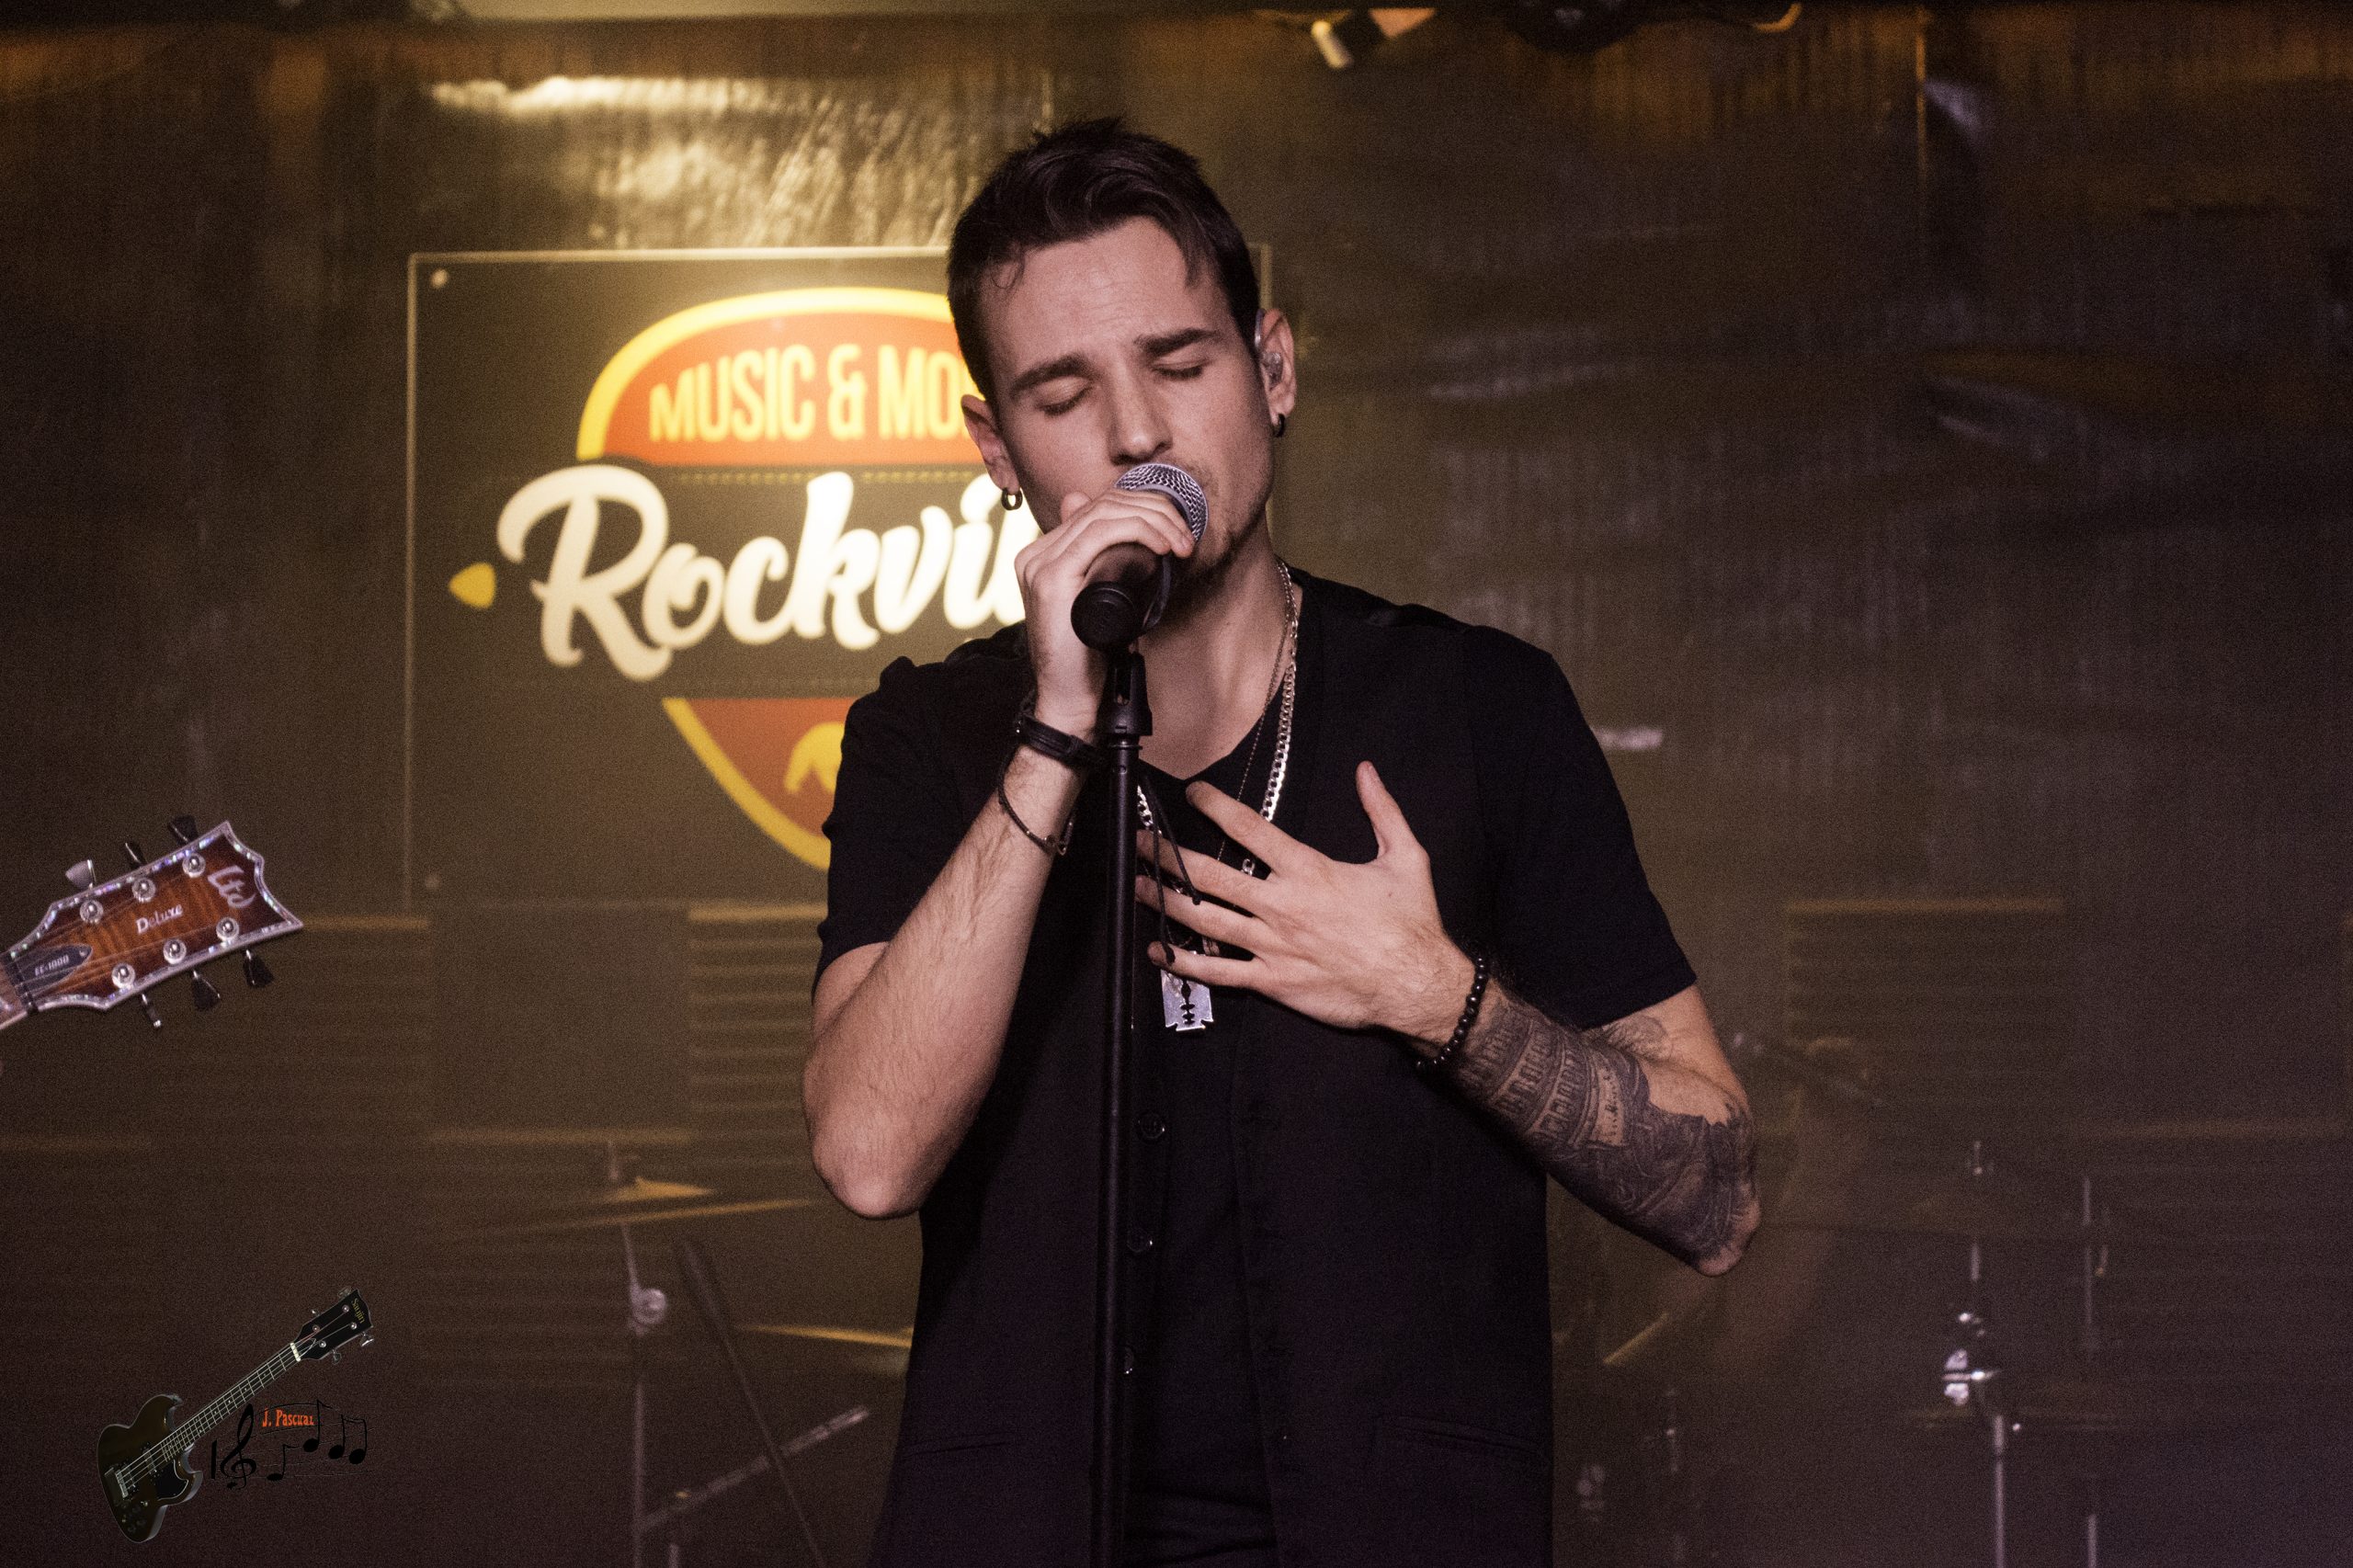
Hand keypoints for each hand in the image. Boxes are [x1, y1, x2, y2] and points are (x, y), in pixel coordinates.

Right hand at [1014, 486, 1195, 736]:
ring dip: (1154, 521)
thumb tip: (1130, 541)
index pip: (1097, 508)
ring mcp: (1039, 564)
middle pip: (1101, 505)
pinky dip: (1138, 531)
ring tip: (1181, 543)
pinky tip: (1161, 545)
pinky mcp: (1050, 578)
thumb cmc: (1092, 657)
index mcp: (1043, 556)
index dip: (1143, 508)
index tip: (1177, 532)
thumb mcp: (1106, 603)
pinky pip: (1099, 534)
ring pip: (1103, 514)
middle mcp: (1035, 554)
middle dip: (1154, 511)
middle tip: (1185, 537)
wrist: (1071, 700)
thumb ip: (1111, 574)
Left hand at [1134, 762, 1474, 1043]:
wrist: (1416, 985)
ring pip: (1204, 921)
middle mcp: (1282, 906)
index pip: (1249, 830)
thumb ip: (1383, 810)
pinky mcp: (1273, 982)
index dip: (1215, 807)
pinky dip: (1185, 962)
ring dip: (1165, 901)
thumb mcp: (1406, 857)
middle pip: (1210, 875)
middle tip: (1141, 842)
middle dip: (1169, 856)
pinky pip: (1219, 972)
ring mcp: (1273, 946)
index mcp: (1308, 871)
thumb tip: (1367, 771)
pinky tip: (1160, 950)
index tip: (1193, 794)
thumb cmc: (1411, 923)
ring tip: (1136, 885)